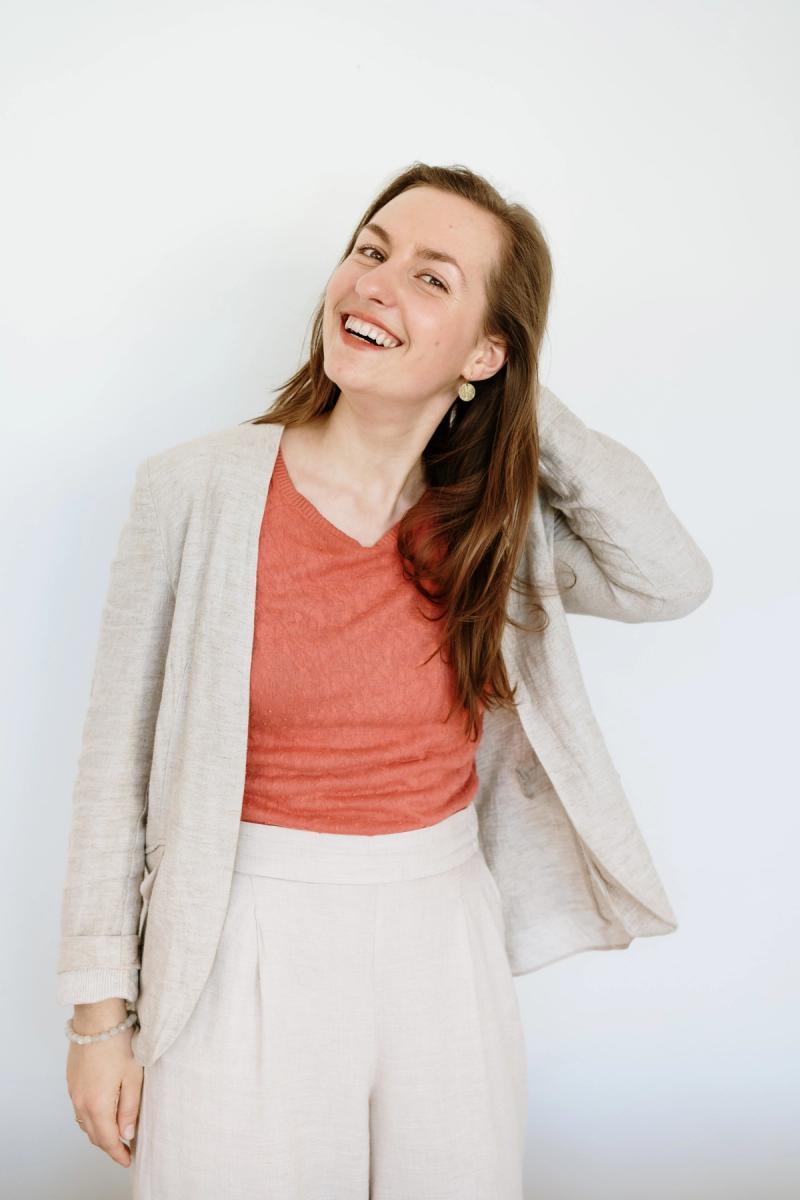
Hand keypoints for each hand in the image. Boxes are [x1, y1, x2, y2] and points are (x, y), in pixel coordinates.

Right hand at [66, 1023, 142, 1167]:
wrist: (97, 1018)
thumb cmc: (119, 1043)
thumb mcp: (133, 1077)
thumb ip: (130, 1109)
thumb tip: (126, 1134)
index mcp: (97, 1105)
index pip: (107, 1140)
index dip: (118, 1153)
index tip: (129, 1160)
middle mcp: (81, 1102)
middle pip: (94, 1135)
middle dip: (109, 1145)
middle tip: (125, 1149)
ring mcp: (74, 1092)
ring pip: (85, 1123)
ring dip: (99, 1132)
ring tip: (116, 1133)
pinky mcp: (72, 1082)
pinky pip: (80, 1109)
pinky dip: (91, 1118)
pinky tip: (102, 1113)